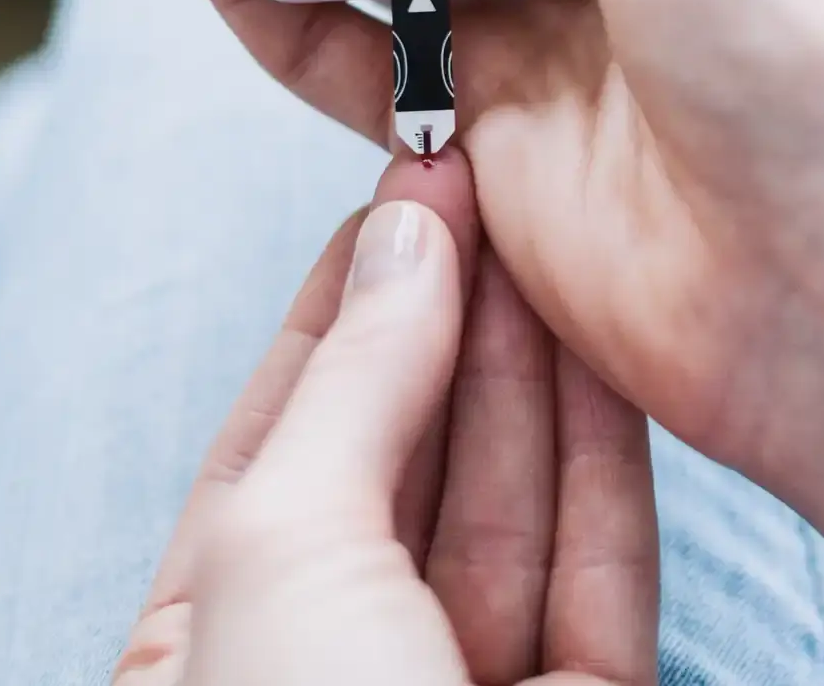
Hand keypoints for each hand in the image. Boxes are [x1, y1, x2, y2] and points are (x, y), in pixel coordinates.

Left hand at [112, 155, 657, 685]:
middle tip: (488, 186)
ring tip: (557, 236)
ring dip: (535, 369)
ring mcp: (462, 684)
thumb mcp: (285, 551)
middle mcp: (338, 662)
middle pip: (408, 462)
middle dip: (449, 318)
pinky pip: (602, 566)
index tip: (402, 197)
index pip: (281, 441)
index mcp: (211, 646)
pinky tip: (612, 349)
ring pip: (514, 506)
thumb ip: (355, 387)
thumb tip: (403, 240)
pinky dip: (608, 459)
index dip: (342, 309)